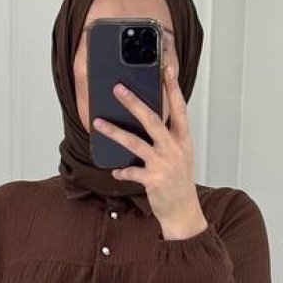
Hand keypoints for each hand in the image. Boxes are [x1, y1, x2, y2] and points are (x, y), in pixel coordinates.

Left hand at [92, 64, 206, 239]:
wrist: (183, 212)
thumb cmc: (180, 183)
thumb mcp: (181, 156)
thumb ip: (169, 138)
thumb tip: (149, 120)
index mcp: (183, 140)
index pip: (179, 108)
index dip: (173, 88)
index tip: (167, 69)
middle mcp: (174, 148)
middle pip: (152, 119)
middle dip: (133, 102)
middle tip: (117, 89)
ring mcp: (164, 163)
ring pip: (135, 142)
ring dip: (114, 131)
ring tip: (98, 123)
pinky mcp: (153, 179)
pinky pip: (131, 170)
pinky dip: (121, 170)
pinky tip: (115, 171)